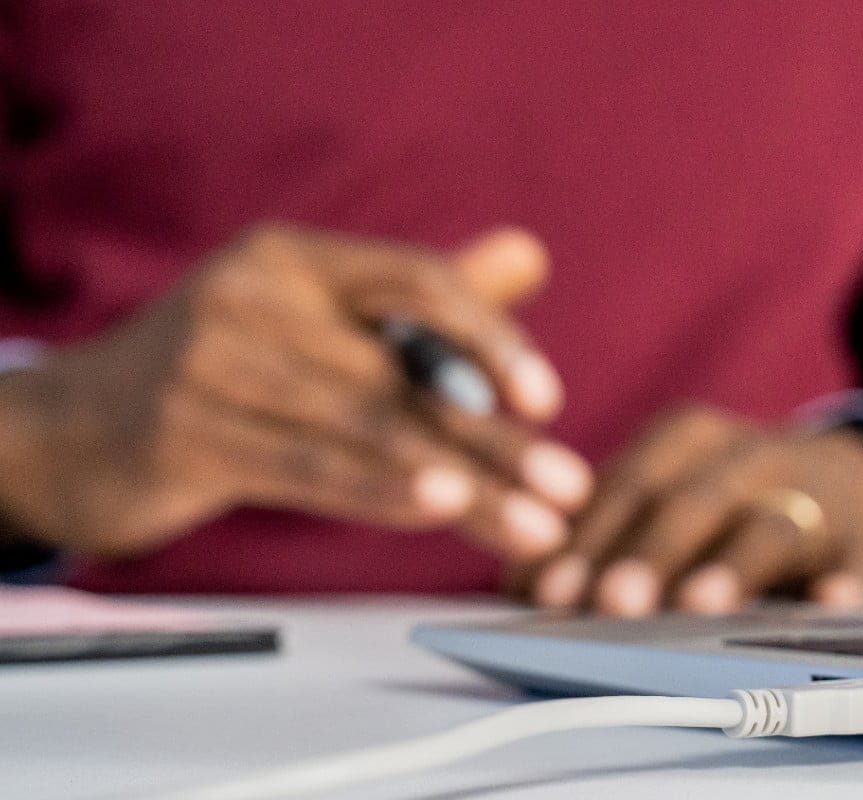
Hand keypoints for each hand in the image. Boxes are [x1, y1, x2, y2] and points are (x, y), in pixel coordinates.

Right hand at [0, 223, 590, 559]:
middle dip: (497, 441)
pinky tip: (437, 512)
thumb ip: (423, 294)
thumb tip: (528, 253)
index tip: (548, 399)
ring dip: (461, 485)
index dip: (490, 338)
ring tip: (532, 525)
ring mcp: (209, 364)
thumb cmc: (225, 370)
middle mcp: (250, 296)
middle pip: (402, 374)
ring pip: (365, 429)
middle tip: (569, 491)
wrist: (74, 429)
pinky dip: (380, 493)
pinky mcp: (183, 435)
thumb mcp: (319, 318)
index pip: (417, 281)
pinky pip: (305, 467)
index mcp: (295, 256)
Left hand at [529, 404, 862, 616]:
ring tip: (699, 606)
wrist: (852, 482)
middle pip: (694, 504)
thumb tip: (519, 586)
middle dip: (650, 554)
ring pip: (771, 530)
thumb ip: (596, 534)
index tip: (551, 590)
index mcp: (691, 438)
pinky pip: (858, 564)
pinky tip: (831, 602)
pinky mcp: (862, 543)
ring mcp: (814, 500)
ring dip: (734, 567)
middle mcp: (752, 458)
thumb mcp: (666, 493)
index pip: (631, 483)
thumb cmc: (728, 499)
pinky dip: (847, 583)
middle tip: (611, 603)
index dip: (588, 538)